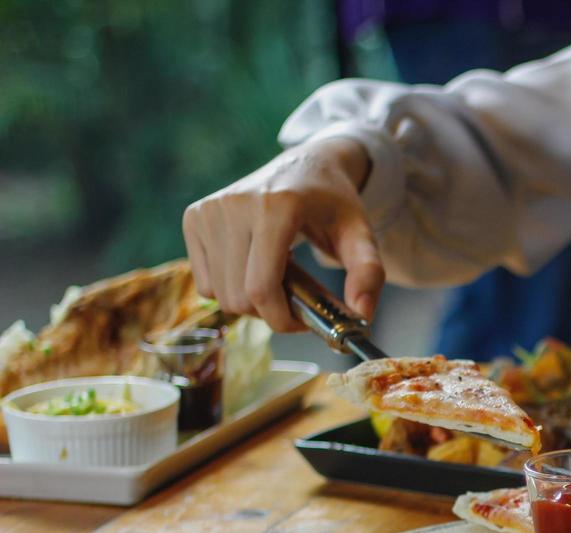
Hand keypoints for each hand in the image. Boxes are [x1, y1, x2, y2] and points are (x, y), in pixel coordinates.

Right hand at [182, 137, 382, 332]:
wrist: (306, 166)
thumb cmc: (334, 204)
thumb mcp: (362, 235)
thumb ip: (369, 274)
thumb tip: (363, 314)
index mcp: (276, 207)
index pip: (261, 288)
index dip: (281, 319)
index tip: (304, 321)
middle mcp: (234, 205)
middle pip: (238, 297)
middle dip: (269, 311)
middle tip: (295, 295)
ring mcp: (209, 209)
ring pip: (218, 293)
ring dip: (250, 300)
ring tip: (277, 275)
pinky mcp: (194, 216)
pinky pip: (205, 281)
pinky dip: (230, 286)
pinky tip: (253, 265)